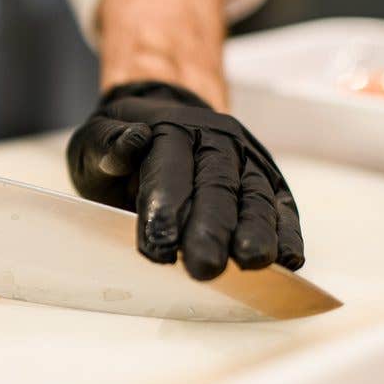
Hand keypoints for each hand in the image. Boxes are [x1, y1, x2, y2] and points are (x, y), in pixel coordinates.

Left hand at [67, 81, 303, 279]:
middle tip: (203, 267)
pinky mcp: (268, 181)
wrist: (163, 116)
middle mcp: (217, 139)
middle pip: (217, 185)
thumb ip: (106, 143)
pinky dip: (287, 232)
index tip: (158, 245)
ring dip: (256, 231)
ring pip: (255, 196)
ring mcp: (247, 160)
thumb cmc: (121, 141)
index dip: (166, 206)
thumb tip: (131, 141)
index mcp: (172, 128)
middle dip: (211, 229)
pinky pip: (281, 206)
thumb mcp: (96, 137)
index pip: (170, 166)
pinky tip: (288, 259)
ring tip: (253, 262)